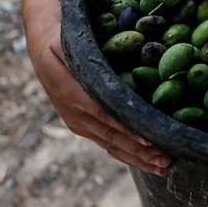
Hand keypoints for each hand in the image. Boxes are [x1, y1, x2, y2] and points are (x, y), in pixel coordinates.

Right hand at [23, 0, 170, 175]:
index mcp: (53, 49)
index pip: (87, 93)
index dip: (117, 115)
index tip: (147, 128)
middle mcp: (55, 78)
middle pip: (95, 121)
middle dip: (131, 141)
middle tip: (166, 156)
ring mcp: (62, 94)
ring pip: (96, 131)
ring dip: (129, 151)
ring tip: (165, 165)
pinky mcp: (72, 102)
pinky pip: (96, 129)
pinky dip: (121, 145)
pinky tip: (147, 156)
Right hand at [30, 27, 170, 175]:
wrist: (40, 46)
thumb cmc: (61, 38)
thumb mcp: (69, 44)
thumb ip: (87, 60)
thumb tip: (111, 76)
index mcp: (72, 94)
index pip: (106, 115)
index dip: (129, 129)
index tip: (151, 139)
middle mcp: (75, 114)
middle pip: (113, 137)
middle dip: (141, 151)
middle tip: (167, 160)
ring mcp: (78, 123)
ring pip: (111, 145)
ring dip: (138, 158)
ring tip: (163, 167)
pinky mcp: (82, 126)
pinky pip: (107, 143)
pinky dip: (128, 154)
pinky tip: (147, 162)